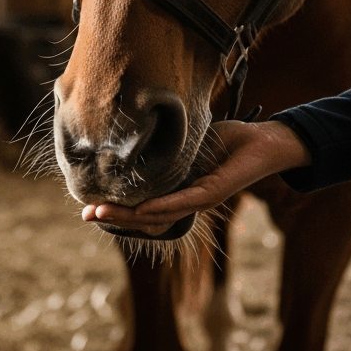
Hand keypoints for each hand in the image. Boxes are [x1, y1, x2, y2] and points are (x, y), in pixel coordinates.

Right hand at [82, 119, 311, 231]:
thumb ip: (164, 145)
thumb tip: (132, 133)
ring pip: (159, 215)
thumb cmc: (229, 140)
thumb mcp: (187, 140)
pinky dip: (161, 207)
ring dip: (129, 217)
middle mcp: (187, 201)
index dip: (117, 207)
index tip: (89, 205)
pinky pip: (183, 203)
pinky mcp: (214, 194)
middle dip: (114, 217)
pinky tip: (142, 209)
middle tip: (85, 216)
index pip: (142, 205)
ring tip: (102, 213)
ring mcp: (200, 200)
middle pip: (145, 217)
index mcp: (178, 190)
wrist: (266, 142)